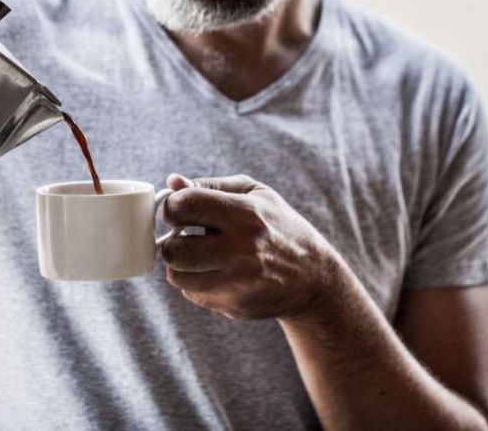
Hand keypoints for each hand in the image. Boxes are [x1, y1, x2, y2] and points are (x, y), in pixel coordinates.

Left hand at [160, 173, 340, 320]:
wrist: (314, 278)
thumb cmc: (279, 227)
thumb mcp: (255, 194)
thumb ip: (210, 185)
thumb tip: (172, 182)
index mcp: (245, 214)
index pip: (184, 206)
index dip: (173, 206)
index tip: (180, 210)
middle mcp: (241, 250)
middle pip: (173, 250)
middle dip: (172, 241)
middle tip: (185, 237)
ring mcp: (237, 282)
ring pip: (177, 276)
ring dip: (181, 265)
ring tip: (199, 256)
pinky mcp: (234, 305)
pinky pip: (192, 294)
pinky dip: (196, 282)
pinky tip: (216, 273)